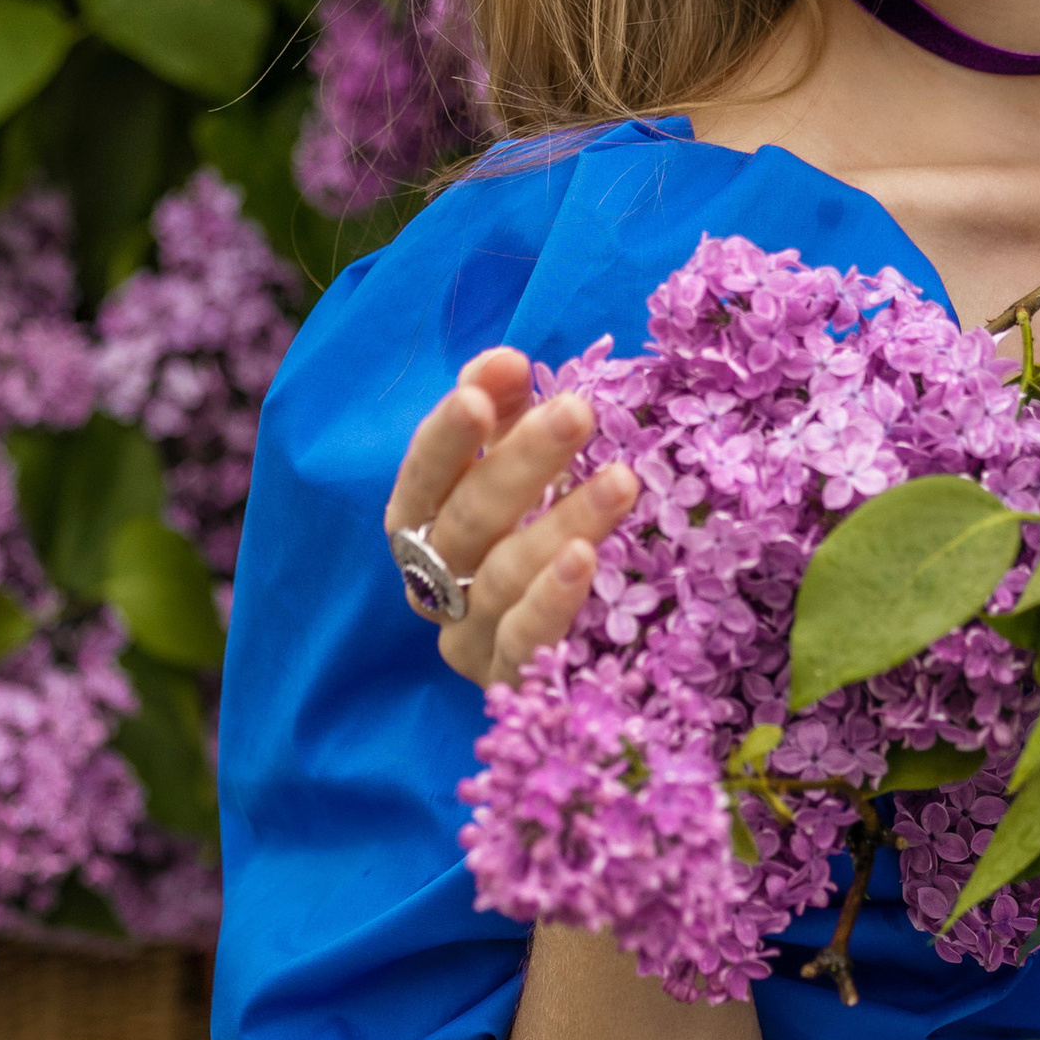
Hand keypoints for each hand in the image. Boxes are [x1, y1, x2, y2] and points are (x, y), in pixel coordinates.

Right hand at [383, 344, 637, 688]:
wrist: (561, 646)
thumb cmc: (528, 525)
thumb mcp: (512, 460)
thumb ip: (502, 408)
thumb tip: (504, 360)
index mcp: (419, 522)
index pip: (423, 473)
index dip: (449, 435)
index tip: (485, 391)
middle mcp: (431, 580)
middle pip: (467, 518)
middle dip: (521, 461)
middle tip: (577, 412)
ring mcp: (466, 636)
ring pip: (503, 575)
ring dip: (560, 523)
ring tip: (620, 480)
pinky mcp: (507, 679)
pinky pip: (525, 640)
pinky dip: (553, 600)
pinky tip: (588, 559)